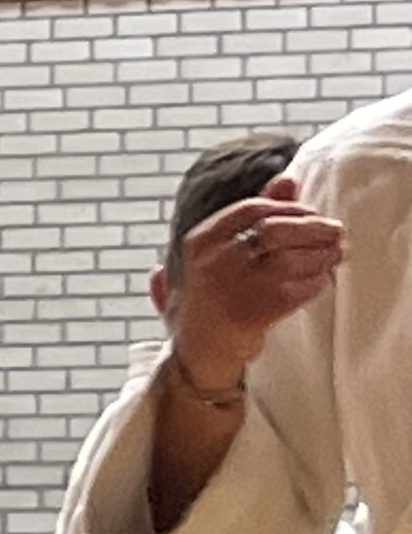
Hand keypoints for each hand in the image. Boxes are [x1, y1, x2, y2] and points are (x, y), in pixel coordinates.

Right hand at [167, 184, 347, 390]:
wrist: (199, 353)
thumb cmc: (212, 298)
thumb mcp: (217, 253)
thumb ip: (247, 216)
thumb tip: (287, 180)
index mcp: (199, 241)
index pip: (253, 208)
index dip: (289, 209)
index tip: (308, 216)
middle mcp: (212, 261)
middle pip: (278, 230)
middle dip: (315, 229)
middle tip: (335, 233)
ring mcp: (232, 287)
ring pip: (294, 258)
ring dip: (323, 256)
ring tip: (334, 256)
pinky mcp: (253, 312)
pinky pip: (300, 288)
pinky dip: (317, 283)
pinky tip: (321, 280)